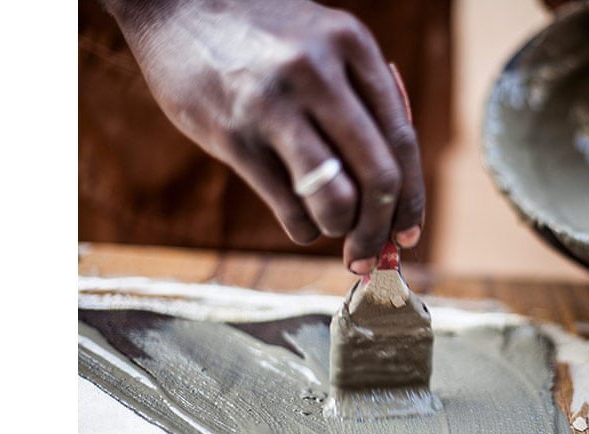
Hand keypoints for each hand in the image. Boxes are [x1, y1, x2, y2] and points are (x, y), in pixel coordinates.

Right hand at [114, 0, 424, 273]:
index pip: (401, 138)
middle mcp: (319, 72)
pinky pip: (286, 204)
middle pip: (379, 174)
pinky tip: (300, 223)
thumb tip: (392, 183)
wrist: (176, 3)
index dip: (412, 197)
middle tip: (373, 253)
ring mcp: (273, 104)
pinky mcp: (232, 135)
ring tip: (333, 230)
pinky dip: (301, 227)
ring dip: (341, 229)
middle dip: (381, 227)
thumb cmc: (259, 33)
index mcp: (352, 44)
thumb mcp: (321, 41)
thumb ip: (358, 95)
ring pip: (335, 197)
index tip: (407, 232)